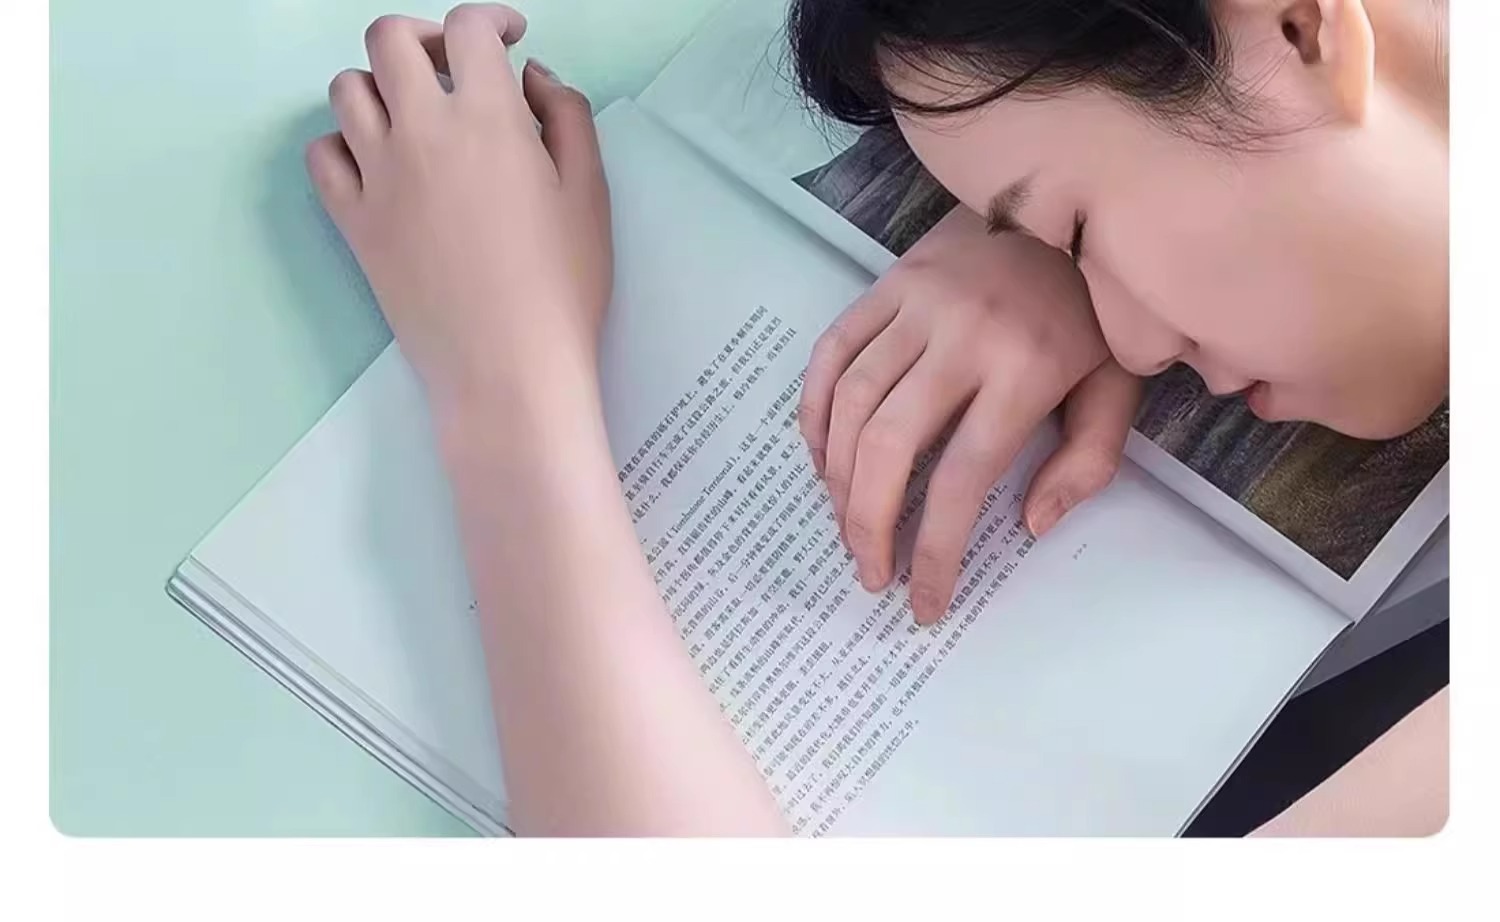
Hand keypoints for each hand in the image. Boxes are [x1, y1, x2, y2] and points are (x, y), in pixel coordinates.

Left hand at [305, 4, 611, 419]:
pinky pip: (322, 156)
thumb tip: (531, 78)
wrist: (508, 369)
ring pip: (346, 89)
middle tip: (451, 67)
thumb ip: (566, 118)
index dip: (489, 20)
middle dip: (423, 37)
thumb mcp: (591, 194)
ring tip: (412, 116)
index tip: (506, 38)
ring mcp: (377, 176)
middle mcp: (421, 132)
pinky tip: (377, 163)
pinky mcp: (353, 222)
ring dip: (380, 86)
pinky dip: (343, 145)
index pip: (468, 28)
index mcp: (488, 118)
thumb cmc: (563, 286)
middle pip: (389, 38)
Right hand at [798, 206, 1140, 624]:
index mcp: (1025, 369)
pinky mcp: (886, 284)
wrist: (1069, 200)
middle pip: (888, 446)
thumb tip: (1030, 525)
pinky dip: (814, 411)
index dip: (934, 551)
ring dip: (835, 477)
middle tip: (868, 571)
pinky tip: (821, 458)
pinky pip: (831, 354)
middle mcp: (961, 336)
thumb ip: (1085, 461)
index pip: (960, 479)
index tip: (924, 601)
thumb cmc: (1095, 309)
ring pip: (849, 403)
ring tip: (845, 525)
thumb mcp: (1117, 387)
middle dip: (867, 523)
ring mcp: (915, 304)